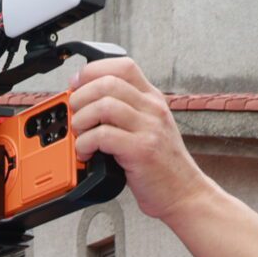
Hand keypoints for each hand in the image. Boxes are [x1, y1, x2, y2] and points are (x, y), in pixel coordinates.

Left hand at [70, 56, 212, 226]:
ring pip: (103, 106)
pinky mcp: (142, 149)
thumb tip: (83, 100)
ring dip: (81, 122)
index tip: (76, 87)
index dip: (92, 71)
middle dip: (79, 99)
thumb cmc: (157, 163)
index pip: (122, 66)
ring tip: (80, 138)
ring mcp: (148, 127)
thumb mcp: (143, 127)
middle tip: (75, 118)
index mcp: (150, 98)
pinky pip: (103, 135)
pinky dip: (85, 144)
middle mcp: (151, 108)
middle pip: (107, 83)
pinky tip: (86, 154)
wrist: (182, 191)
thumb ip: (121, 112)